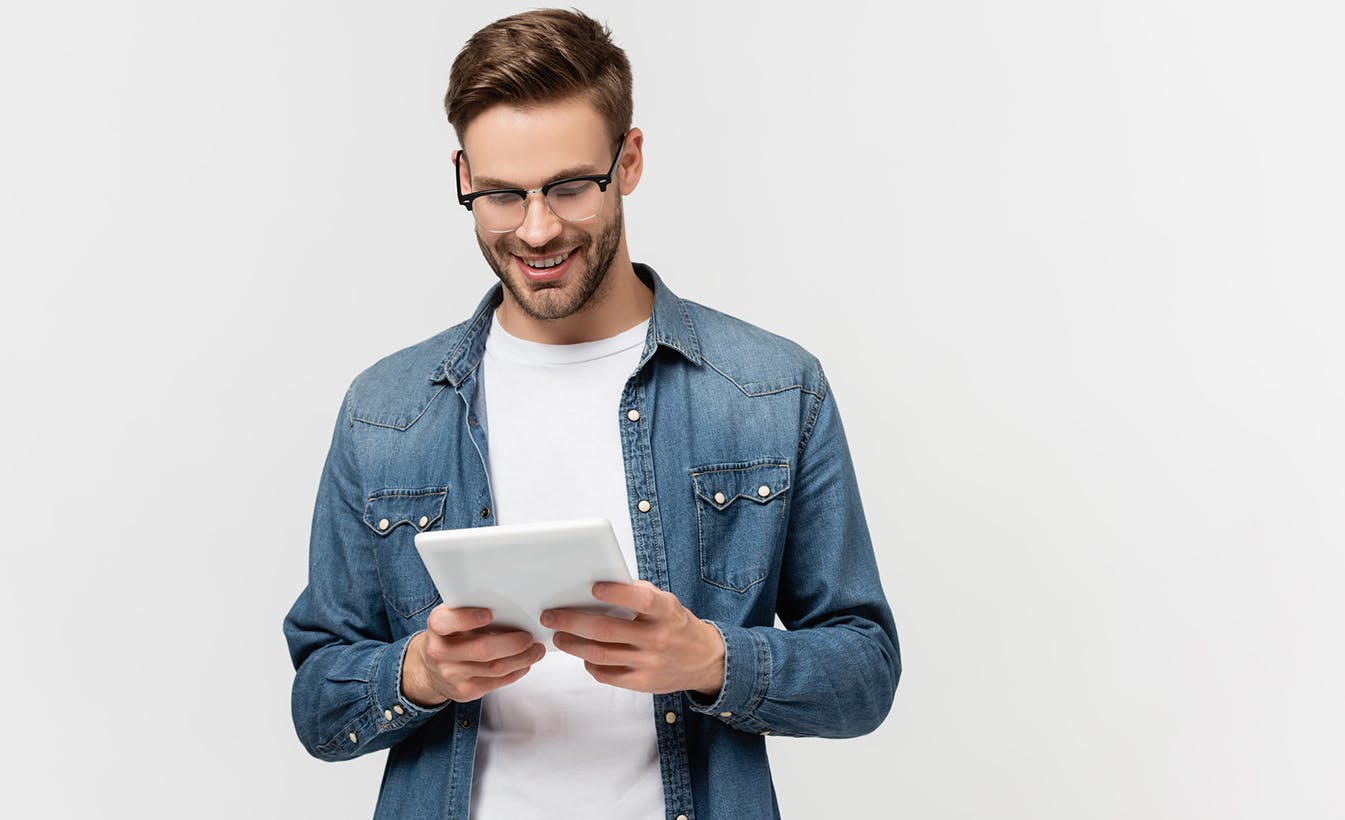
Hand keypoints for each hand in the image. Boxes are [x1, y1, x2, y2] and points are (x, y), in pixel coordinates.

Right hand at [401, 605, 545, 706]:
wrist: (431, 669)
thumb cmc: (450, 636)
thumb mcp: (452, 619)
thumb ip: (470, 610)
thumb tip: (511, 605)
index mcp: (436, 628)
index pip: (446, 622)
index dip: (467, 618)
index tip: (489, 613)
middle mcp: (440, 653)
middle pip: (482, 650)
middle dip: (512, 643)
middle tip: (529, 637)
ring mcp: (452, 675)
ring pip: (494, 669)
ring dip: (521, 659)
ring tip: (536, 650)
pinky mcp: (464, 692)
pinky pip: (496, 683)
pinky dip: (515, 672)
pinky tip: (525, 663)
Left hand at [542, 580, 724, 695]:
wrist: (705, 660)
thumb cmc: (676, 624)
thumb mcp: (666, 603)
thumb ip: (638, 594)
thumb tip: (598, 589)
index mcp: (665, 612)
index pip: (641, 600)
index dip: (617, 593)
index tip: (593, 588)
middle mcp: (658, 638)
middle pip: (607, 630)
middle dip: (572, 621)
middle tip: (550, 616)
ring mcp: (649, 663)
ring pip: (600, 655)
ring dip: (573, 645)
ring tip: (558, 636)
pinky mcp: (642, 683)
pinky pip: (607, 675)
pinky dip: (590, 664)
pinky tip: (582, 654)